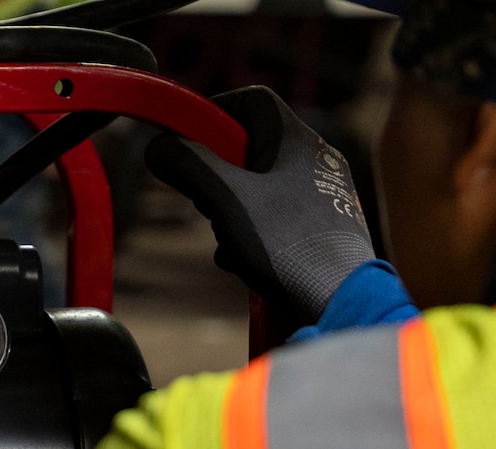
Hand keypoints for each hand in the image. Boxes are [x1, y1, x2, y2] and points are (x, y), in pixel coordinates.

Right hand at [145, 86, 374, 325]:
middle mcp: (316, 160)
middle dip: (217, 174)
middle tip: (203, 199)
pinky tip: (245, 262)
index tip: (187, 141)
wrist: (338, 301)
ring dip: (231, 211)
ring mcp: (323, 195)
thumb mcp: (226, 199)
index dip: (214, 112)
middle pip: (252, 147)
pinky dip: (252, 234)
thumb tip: (157, 146)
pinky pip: (276, 218)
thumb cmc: (288, 246)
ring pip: (260, 187)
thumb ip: (189, 166)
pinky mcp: (324, 229)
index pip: (251, 100)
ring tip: (228, 240)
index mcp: (298, 140)